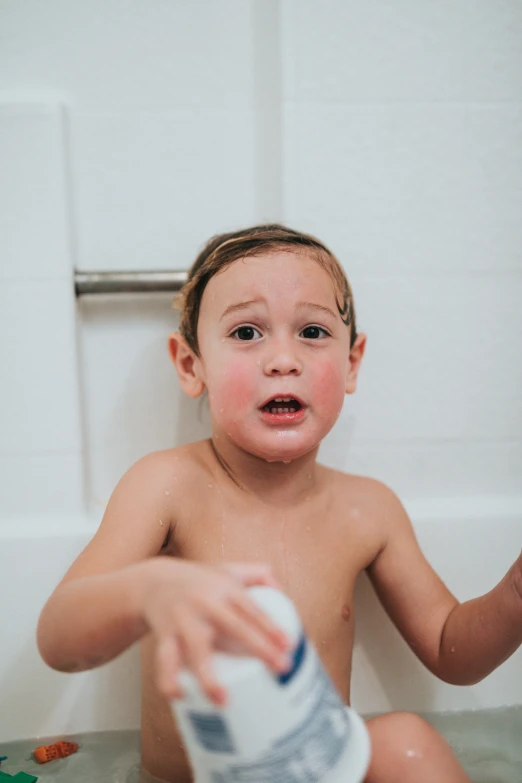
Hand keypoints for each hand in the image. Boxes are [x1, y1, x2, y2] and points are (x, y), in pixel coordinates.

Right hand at [138, 559, 290, 703]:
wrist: (154, 582)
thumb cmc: (200, 581)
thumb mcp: (229, 569)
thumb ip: (258, 573)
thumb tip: (282, 592)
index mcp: (224, 588)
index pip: (252, 608)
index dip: (271, 626)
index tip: (289, 646)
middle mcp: (205, 603)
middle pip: (235, 627)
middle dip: (259, 648)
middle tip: (281, 669)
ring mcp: (184, 621)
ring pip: (196, 649)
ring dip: (208, 676)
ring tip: (222, 701)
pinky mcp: (165, 636)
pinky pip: (165, 661)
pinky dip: (169, 679)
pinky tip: (180, 696)